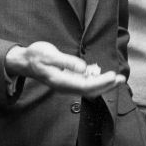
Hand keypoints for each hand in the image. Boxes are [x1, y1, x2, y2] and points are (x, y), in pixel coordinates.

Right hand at [5, 41, 124, 96]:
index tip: (112, 76)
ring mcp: (67, 85)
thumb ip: (66, 62)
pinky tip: (104, 75)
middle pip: (90, 91)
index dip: (101, 83)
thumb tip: (83, 68)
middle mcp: (65, 86)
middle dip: (106, 86)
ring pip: (89, 89)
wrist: (24, 61)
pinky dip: (96, 81)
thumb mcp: (49, 55)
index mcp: (60, 81)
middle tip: (121, 79)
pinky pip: (85, 84)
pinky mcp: (68, 81)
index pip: (85, 86)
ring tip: (117, 78)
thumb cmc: (36, 56)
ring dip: (104, 84)